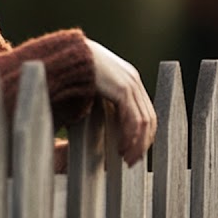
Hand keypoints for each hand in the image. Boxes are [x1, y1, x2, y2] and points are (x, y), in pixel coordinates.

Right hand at [86, 39, 156, 165]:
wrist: (68, 56)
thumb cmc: (74, 73)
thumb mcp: (93, 90)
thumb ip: (103, 103)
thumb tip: (103, 124)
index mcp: (129, 81)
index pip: (146, 112)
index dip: (143, 135)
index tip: (134, 152)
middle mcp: (133, 81)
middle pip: (149, 118)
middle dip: (142, 143)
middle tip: (132, 161)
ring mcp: (130, 83)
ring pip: (144, 121)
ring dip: (137, 143)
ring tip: (127, 159)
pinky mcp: (123, 88)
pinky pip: (133, 118)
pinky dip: (130, 136)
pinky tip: (122, 148)